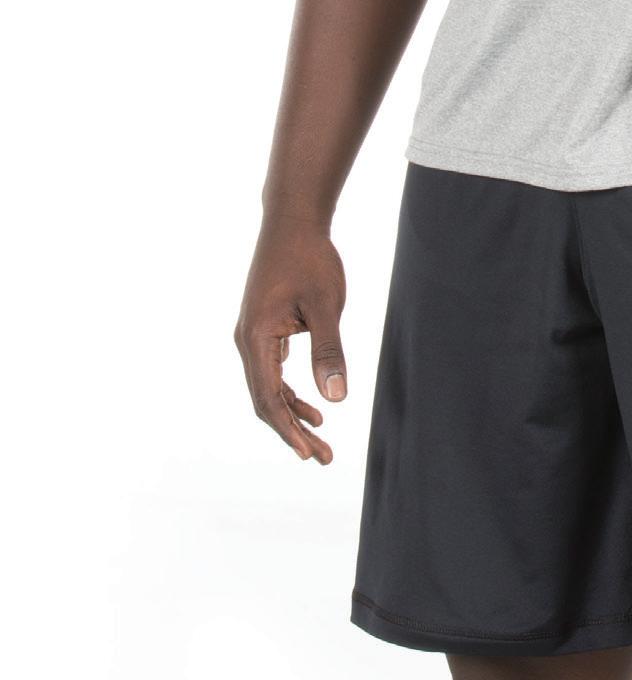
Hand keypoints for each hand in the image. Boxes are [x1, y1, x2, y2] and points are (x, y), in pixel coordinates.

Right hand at [235, 221, 347, 463]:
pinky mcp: (262, 328)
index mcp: (256, 338)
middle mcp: (247, 341)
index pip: (268, 397)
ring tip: (320, 439)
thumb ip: (329, 352)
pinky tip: (312, 405)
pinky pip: (271, 371)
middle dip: (292, 430)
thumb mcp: (326, 305)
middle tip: (322, 457)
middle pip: (265, 399)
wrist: (292, 221)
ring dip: (292, 413)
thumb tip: (336, 398)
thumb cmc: (310, 259)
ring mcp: (252, 334)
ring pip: (268, 387)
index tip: (309, 454)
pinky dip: (289, 392)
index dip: (288, 430)